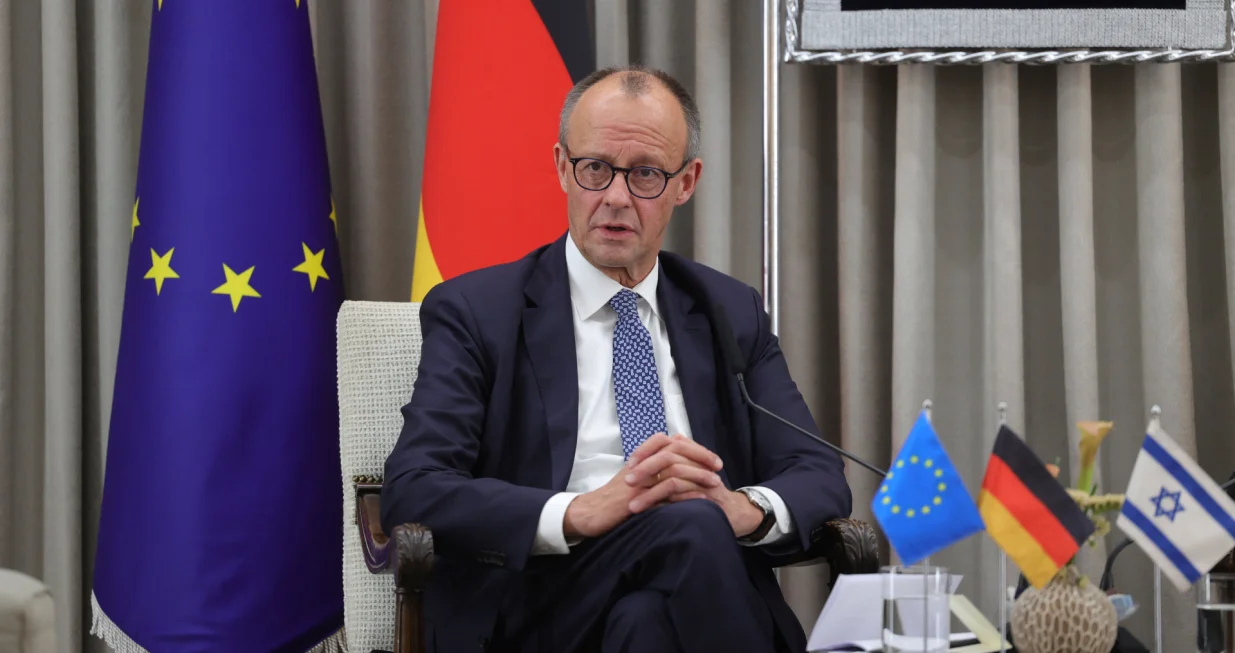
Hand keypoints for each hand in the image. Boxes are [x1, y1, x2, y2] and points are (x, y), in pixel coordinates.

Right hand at [563, 433, 721, 538]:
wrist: (592, 513)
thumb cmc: (615, 499)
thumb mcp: (636, 479)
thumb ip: (653, 469)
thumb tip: (677, 464)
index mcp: (641, 457)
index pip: (672, 442)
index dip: (694, 448)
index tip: (712, 459)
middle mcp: (640, 464)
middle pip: (675, 450)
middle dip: (700, 457)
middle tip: (718, 467)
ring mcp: (638, 480)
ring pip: (673, 469)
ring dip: (697, 475)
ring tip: (715, 483)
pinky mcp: (637, 498)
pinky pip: (666, 493)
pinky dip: (686, 495)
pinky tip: (700, 500)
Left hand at [623, 434, 763, 537]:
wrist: (733, 512)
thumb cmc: (704, 494)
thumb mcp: (685, 476)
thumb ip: (666, 468)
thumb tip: (637, 466)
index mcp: (689, 452)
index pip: (664, 440)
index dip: (645, 450)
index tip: (629, 464)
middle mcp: (697, 460)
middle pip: (667, 455)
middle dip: (644, 469)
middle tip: (627, 482)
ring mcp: (704, 476)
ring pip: (673, 477)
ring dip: (649, 493)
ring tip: (632, 506)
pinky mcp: (707, 494)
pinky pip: (682, 495)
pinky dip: (664, 504)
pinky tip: (649, 513)